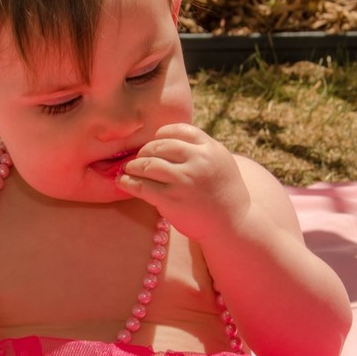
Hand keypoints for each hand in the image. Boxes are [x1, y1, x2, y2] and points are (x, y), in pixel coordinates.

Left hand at [115, 123, 249, 241]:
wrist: (233, 225)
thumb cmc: (224, 195)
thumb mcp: (221, 164)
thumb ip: (200, 151)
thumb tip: (170, 141)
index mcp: (210, 149)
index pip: (179, 130)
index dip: (162, 134)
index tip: (155, 141)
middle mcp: (198, 160)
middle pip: (160, 145)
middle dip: (144, 151)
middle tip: (138, 158)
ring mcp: (184, 180)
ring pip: (148, 164)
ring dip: (133, 166)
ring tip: (128, 169)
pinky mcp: (171, 199)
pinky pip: (142, 186)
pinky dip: (128, 182)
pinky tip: (123, 182)